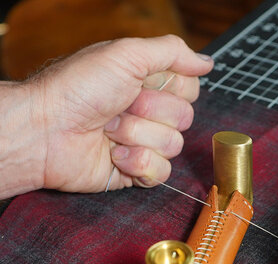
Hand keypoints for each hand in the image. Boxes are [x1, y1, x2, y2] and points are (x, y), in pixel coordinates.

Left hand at [29, 35, 212, 192]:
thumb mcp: (126, 54)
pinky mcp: (137, 170)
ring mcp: (144, 142)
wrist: (45, 131)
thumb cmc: (77, 89)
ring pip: (174, 146)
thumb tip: (206, 63)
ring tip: (108, 130)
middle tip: (119, 106)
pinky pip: (161, 172)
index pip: (190, 90)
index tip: (142, 84)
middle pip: (185, 118)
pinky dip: (137, 163)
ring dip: (137, 136)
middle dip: (149, 112)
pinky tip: (114, 154)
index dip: (171, 89)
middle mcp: (149, 113)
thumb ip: (172, 52)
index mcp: (148, 84)